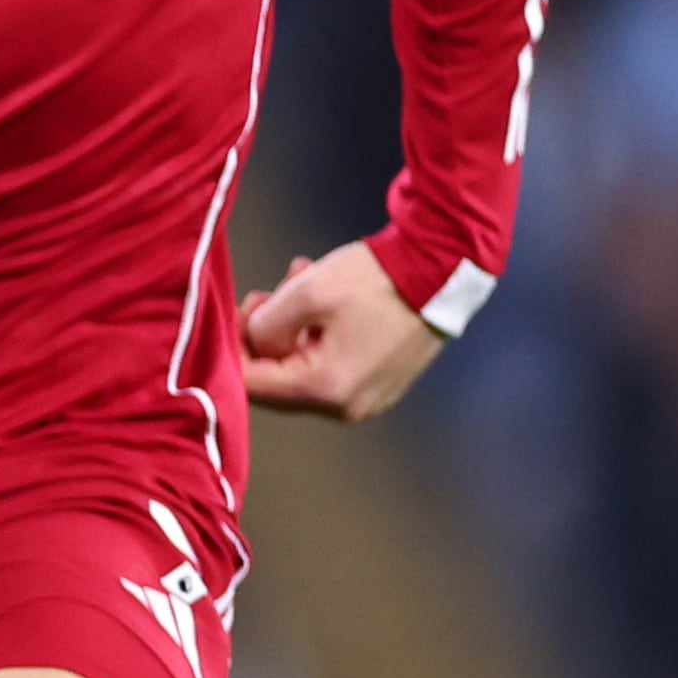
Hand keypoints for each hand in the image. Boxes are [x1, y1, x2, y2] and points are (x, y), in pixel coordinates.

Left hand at [241, 241, 440, 421]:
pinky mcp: (380, 384)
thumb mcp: (306, 292)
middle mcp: (346, 406)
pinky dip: (318, 335)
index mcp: (326, 389)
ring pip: (303, 369)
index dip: (234, 349)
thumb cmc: (376, 280)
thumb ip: (265, 324)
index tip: (236, 313)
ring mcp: (367, 399)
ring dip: (291, 328)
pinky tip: (320, 299)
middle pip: (277, 381)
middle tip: (265, 295)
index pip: (252, 385)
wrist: (442, 270)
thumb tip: (255, 342)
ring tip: (295, 283)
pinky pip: (332, 365)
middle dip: (264, 336)